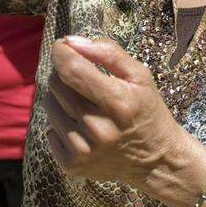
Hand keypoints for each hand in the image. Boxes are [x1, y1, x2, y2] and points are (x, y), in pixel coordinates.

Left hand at [45, 36, 188, 189]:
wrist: (156, 160)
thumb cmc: (147, 110)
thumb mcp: (139, 76)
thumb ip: (108, 52)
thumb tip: (71, 41)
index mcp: (117, 102)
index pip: (71, 69)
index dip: (61, 52)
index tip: (63, 46)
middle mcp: (97, 128)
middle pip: (56, 85)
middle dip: (64, 73)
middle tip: (81, 78)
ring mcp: (83, 150)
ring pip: (49, 106)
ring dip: (60, 98)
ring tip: (83, 103)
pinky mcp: (71, 165)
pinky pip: (49, 131)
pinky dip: (60, 124)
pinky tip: (81, 127)